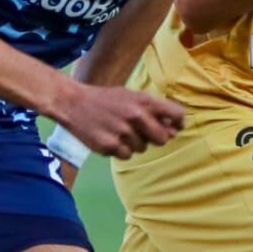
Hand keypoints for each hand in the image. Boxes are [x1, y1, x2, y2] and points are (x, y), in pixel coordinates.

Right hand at [56, 84, 184, 159]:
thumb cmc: (106, 100)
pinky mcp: (110, 145)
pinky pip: (127, 155)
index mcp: (144, 100)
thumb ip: (153, 111)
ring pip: (143, 148)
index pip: (177, 114)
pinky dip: (121, 150)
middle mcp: (136, 116)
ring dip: (135, 143)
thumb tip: (174, 131)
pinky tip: (110, 138)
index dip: (179, 123)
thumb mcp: (130, 96)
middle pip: (163, 139)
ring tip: (119, 131)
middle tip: (142, 132)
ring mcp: (123, 132)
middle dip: (156, 138)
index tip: (175, 127)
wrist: (73, 103)